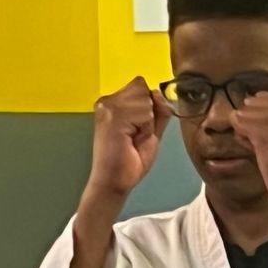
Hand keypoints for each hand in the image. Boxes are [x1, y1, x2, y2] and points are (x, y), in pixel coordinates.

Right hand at [85, 78, 173, 208]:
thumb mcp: (151, 131)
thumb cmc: (129, 161)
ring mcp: (108, 107)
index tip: (136, 129)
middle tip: (134, 135)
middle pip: (143, 88)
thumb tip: (160, 93)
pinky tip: (130, 140)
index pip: (141, 86)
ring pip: (145, 99)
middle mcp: (107, 101)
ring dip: (146, 122)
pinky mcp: (112, 116)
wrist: (114, 182)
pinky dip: (145, 128)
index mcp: (113, 103)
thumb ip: (158, 111)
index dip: (148, 107)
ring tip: (132, 138)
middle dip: (148, 114)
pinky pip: (145, 112)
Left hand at [229, 92, 267, 218]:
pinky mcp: (265, 130)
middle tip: (267, 143)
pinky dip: (243, 139)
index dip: (258, 117)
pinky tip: (257, 151)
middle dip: (251, 122)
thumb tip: (237, 113)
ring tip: (264, 148)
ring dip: (246, 132)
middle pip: (249, 105)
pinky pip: (238, 124)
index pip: (260, 98)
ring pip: (242, 114)